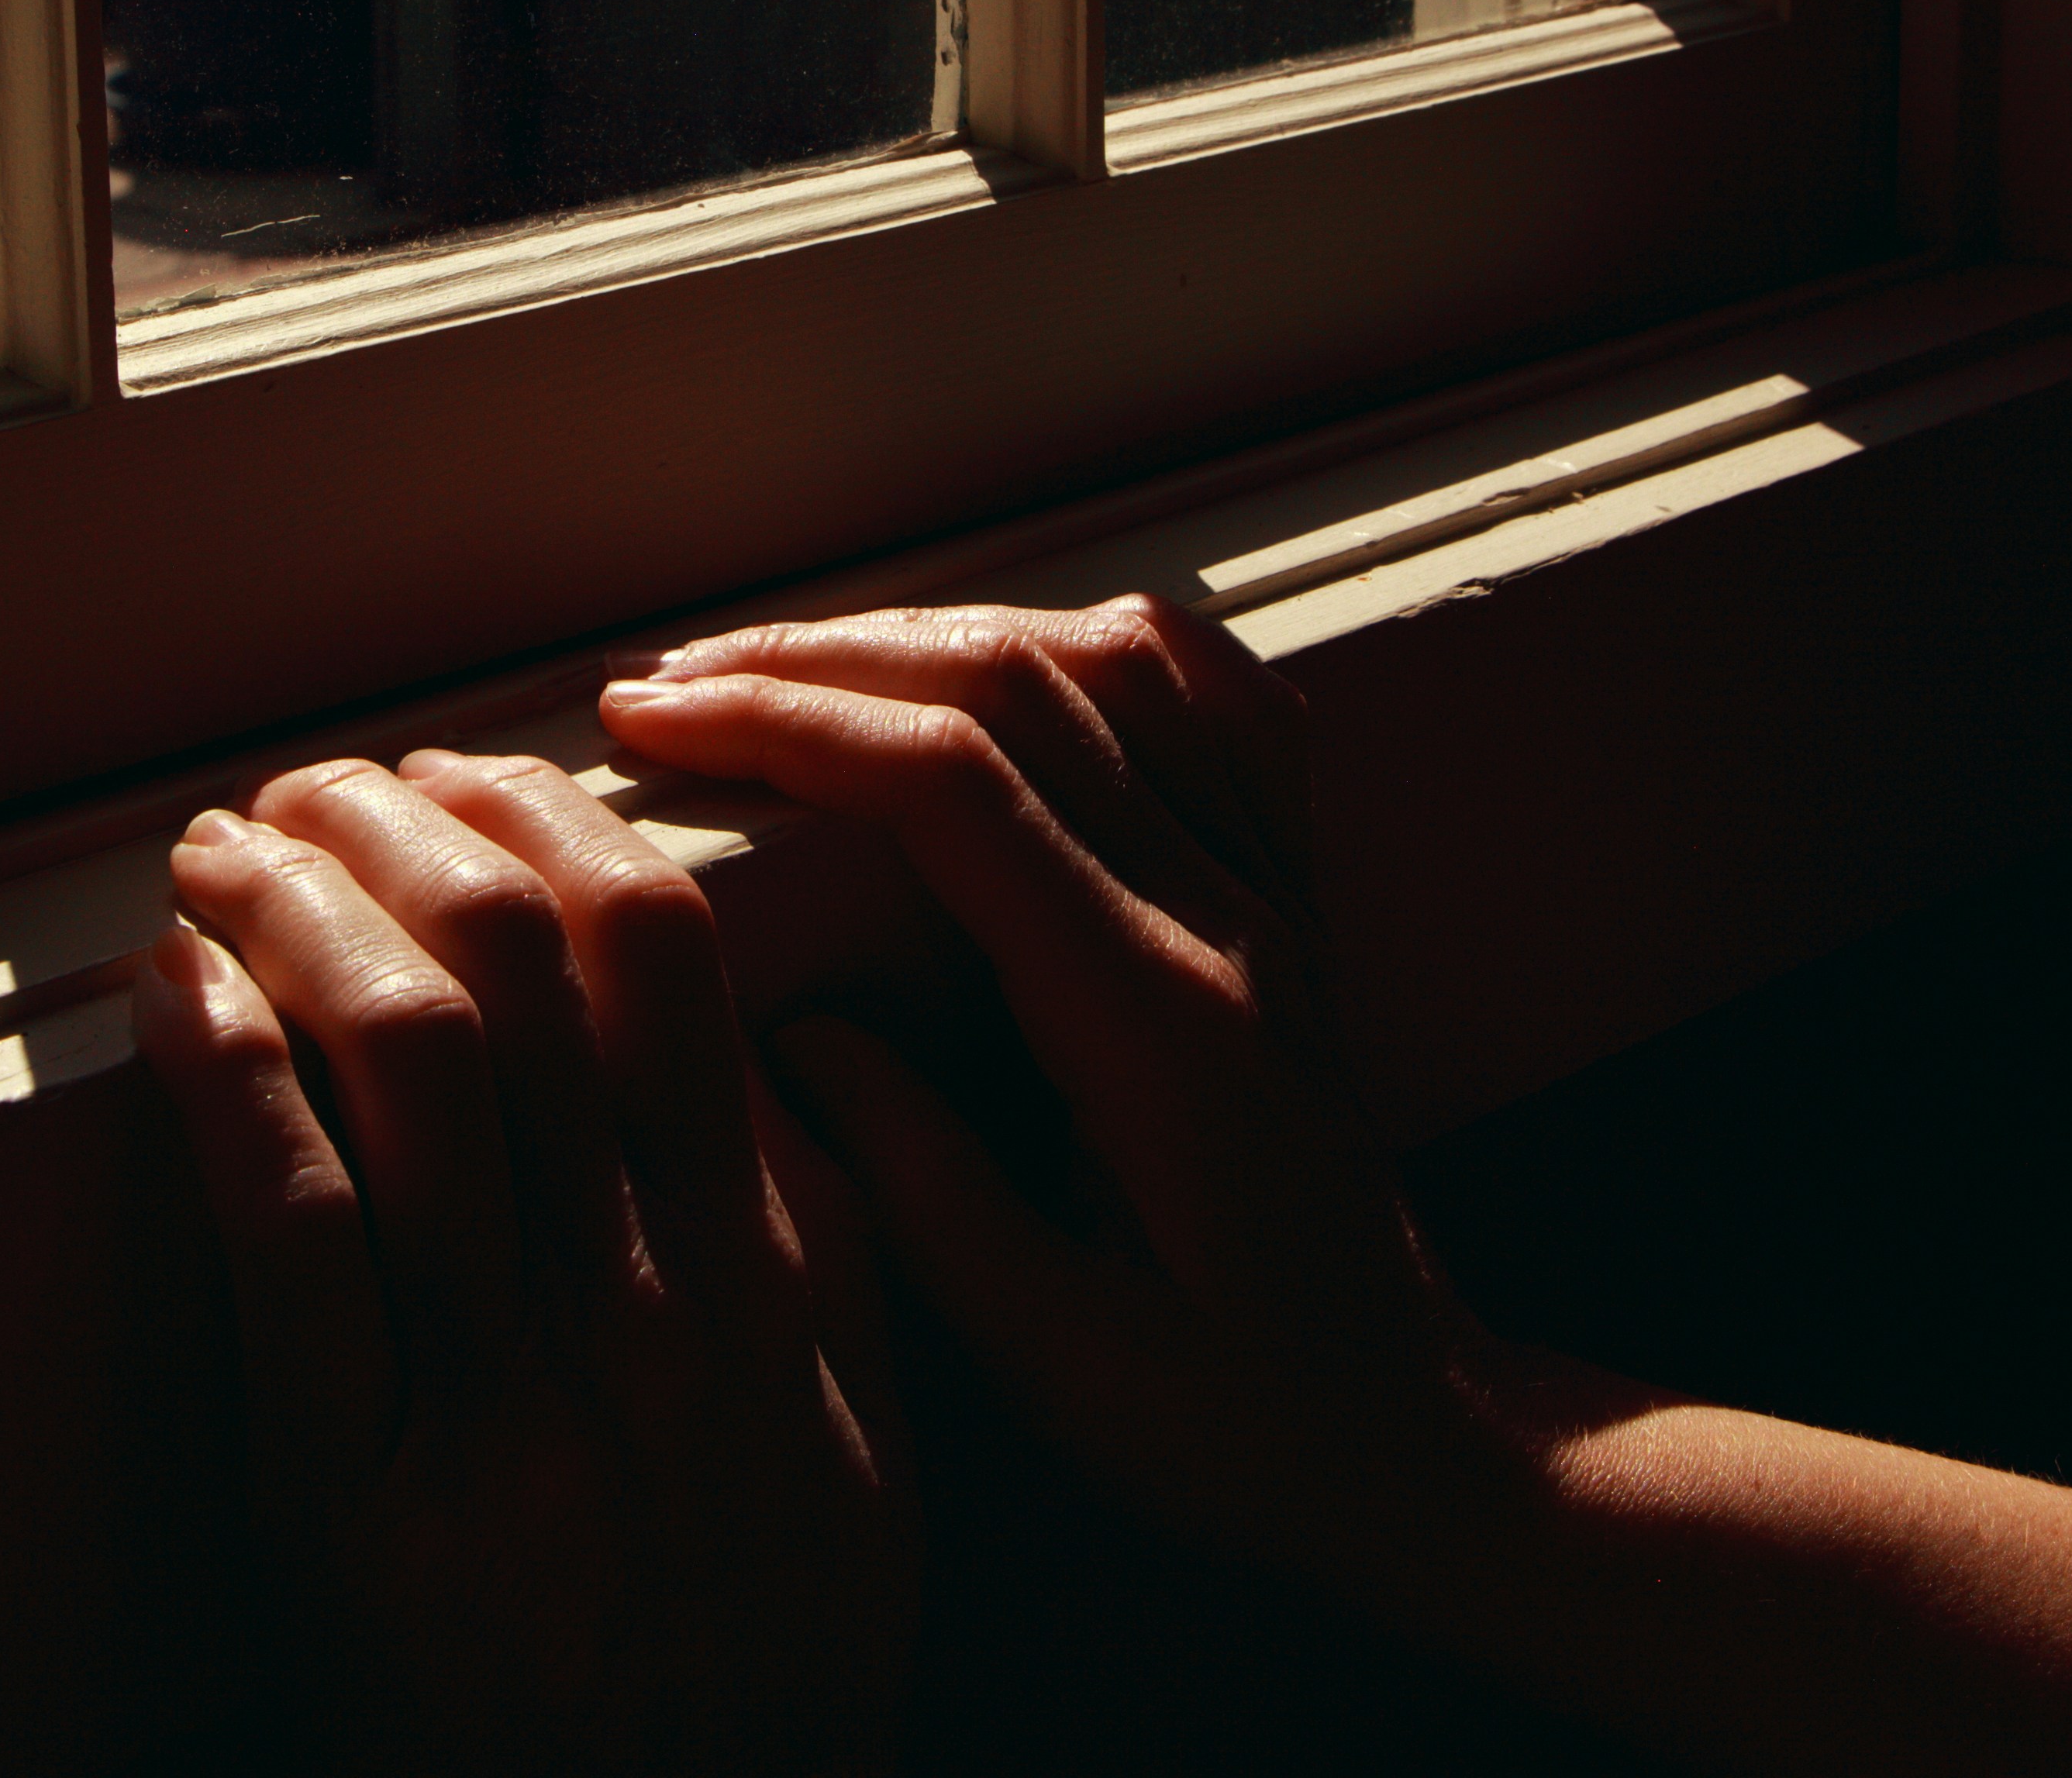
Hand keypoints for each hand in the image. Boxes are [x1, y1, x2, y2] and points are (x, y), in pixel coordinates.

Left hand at [131, 748, 915, 1774]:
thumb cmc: (759, 1684)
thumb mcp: (856, 1456)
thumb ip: (825, 1255)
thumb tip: (765, 1069)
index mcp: (767, 1272)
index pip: (668, 963)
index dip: (549, 827)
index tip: (472, 778)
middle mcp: (649, 1302)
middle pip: (524, 968)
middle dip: (398, 831)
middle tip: (313, 791)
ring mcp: (508, 1396)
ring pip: (411, 1061)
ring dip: (295, 915)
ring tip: (224, 859)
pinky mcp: (361, 1500)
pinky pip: (293, 1235)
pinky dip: (226, 1081)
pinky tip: (177, 998)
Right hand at [594, 598, 1547, 1641]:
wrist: (1421, 1437)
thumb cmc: (1240, 1426)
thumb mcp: (1052, 1358)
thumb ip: (916, 1184)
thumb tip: (789, 1032)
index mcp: (1158, 1023)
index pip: (956, 789)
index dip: (788, 724)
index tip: (651, 723)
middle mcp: (1228, 920)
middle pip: (1017, 688)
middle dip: (818, 660)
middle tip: (666, 684)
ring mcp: (1274, 896)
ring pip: (1110, 663)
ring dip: (934, 634)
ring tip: (791, 665)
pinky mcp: (1290, 902)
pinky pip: (1218, 703)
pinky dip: (1099, 645)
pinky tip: (1012, 654)